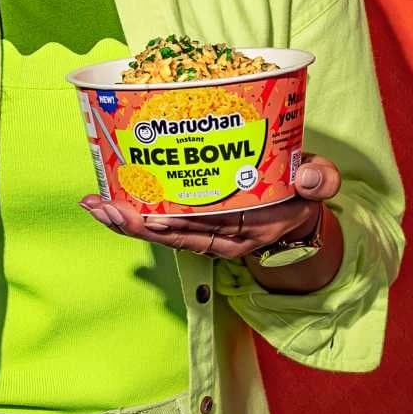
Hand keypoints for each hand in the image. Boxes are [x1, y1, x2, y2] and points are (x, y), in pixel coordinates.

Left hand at [79, 153, 340, 259]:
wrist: (299, 206)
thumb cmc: (302, 191)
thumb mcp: (318, 183)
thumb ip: (320, 179)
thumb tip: (310, 177)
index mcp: (246, 231)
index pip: (203, 232)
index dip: (172, 227)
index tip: (145, 216)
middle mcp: (219, 236)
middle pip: (169, 233)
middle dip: (132, 222)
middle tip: (101, 205)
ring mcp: (203, 229)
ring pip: (157, 229)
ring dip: (123, 218)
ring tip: (93, 204)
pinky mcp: (193, 220)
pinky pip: (159, 220)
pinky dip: (131, 212)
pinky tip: (106, 200)